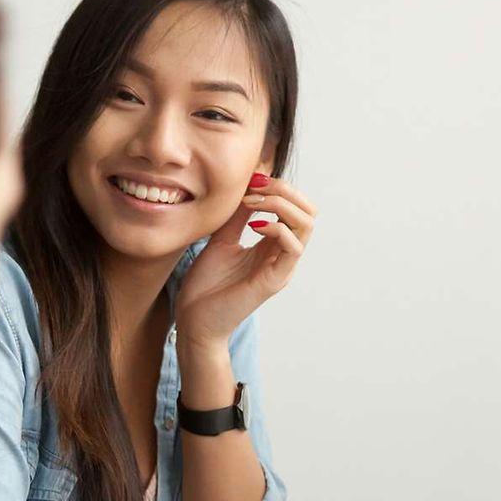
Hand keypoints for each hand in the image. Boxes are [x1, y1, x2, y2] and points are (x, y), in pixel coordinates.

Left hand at [174, 173, 316, 345]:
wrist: (193, 319)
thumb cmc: (206, 285)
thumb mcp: (222, 239)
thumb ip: (237, 216)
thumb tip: (248, 187)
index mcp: (272, 245)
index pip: (294, 208)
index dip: (278, 187)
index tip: (251, 180)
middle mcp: (282, 255)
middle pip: (307, 212)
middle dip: (285, 191)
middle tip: (256, 186)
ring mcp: (282, 268)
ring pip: (306, 226)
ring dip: (281, 205)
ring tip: (253, 203)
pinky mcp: (275, 280)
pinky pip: (293, 248)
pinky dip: (277, 228)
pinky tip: (254, 225)